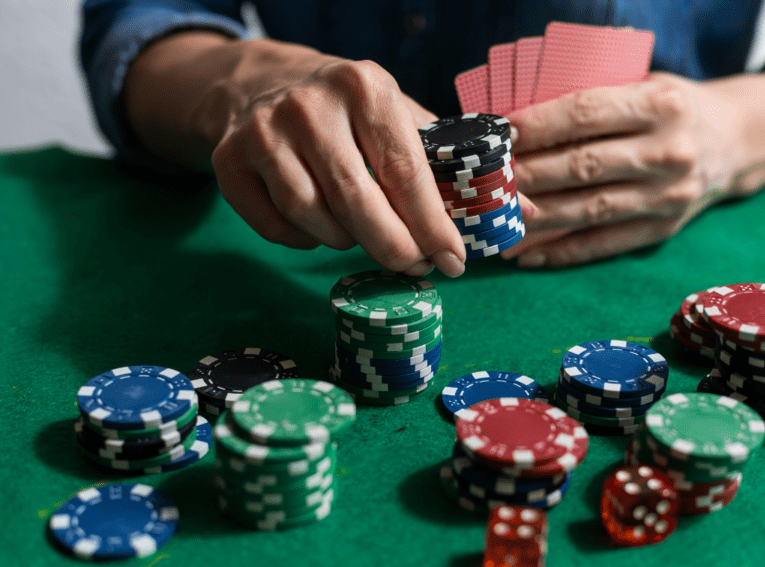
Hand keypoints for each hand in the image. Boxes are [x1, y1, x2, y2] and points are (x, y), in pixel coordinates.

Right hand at [128, 34, 465, 276]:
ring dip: (347, 241)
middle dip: (393, 248)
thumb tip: (518, 213)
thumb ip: (449, 162)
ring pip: (313, 219)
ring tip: (363, 233)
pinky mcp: (228, 160)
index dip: (431, 225)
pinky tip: (321, 226)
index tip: (452, 261)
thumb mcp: (399, 114)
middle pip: (356, 203)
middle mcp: (310, 106)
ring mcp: (263, 132)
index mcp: (365, 87)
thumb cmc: (351, 113)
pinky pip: (276, 228)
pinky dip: (306, 241)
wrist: (264, 83)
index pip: (405, 171)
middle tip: (414, 268)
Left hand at [502, 72, 741, 267]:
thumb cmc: (671, 109)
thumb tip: (518, 127)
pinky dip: (562, 251)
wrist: (736, 143)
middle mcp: (670, 152)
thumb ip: (596, 100)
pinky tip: (527, 254)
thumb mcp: (645, 85)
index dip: (540, 125)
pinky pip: (604, 244)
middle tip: (486, 181)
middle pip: (583, 166)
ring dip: (536, 217)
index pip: (589, 113)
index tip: (501, 134)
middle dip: (527, 174)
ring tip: (496, 220)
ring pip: (589, 210)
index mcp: (663, 105)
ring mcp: (668, 196)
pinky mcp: (663, 229)